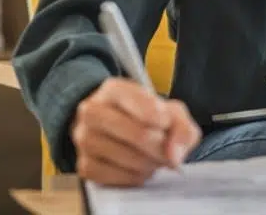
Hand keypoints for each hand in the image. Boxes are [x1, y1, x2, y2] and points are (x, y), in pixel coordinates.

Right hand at [71, 77, 201, 185]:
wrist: (118, 129)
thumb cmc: (146, 118)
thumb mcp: (170, 112)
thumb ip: (181, 128)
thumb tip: (174, 156)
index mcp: (113, 89)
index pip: (137, 100)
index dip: (160, 117)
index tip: (167, 124)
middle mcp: (92, 110)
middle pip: (138, 134)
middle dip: (161, 147)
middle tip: (169, 152)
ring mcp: (84, 139)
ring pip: (128, 157)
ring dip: (150, 163)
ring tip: (154, 158)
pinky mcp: (84, 165)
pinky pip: (117, 177)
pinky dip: (135, 176)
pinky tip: (140, 168)